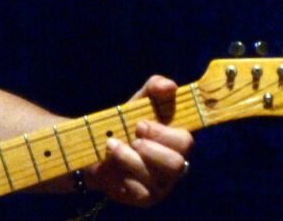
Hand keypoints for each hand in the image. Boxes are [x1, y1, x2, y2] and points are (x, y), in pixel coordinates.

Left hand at [85, 75, 193, 206]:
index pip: (186, 140)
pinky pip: (140, 191)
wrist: (96, 149)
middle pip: (176, 163)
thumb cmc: (124, 125)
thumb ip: (154, 90)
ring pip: (156, 178)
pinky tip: (111, 164)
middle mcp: (173, 166)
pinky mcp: (144, 198)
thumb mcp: (137, 103)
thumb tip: (170, 85)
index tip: (140, 123)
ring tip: (112, 145)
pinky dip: (123, 174)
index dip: (164, 133)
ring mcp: (161, 185)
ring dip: (129, 158)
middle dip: (150, 148)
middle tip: (132, 137)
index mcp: (176, 143)